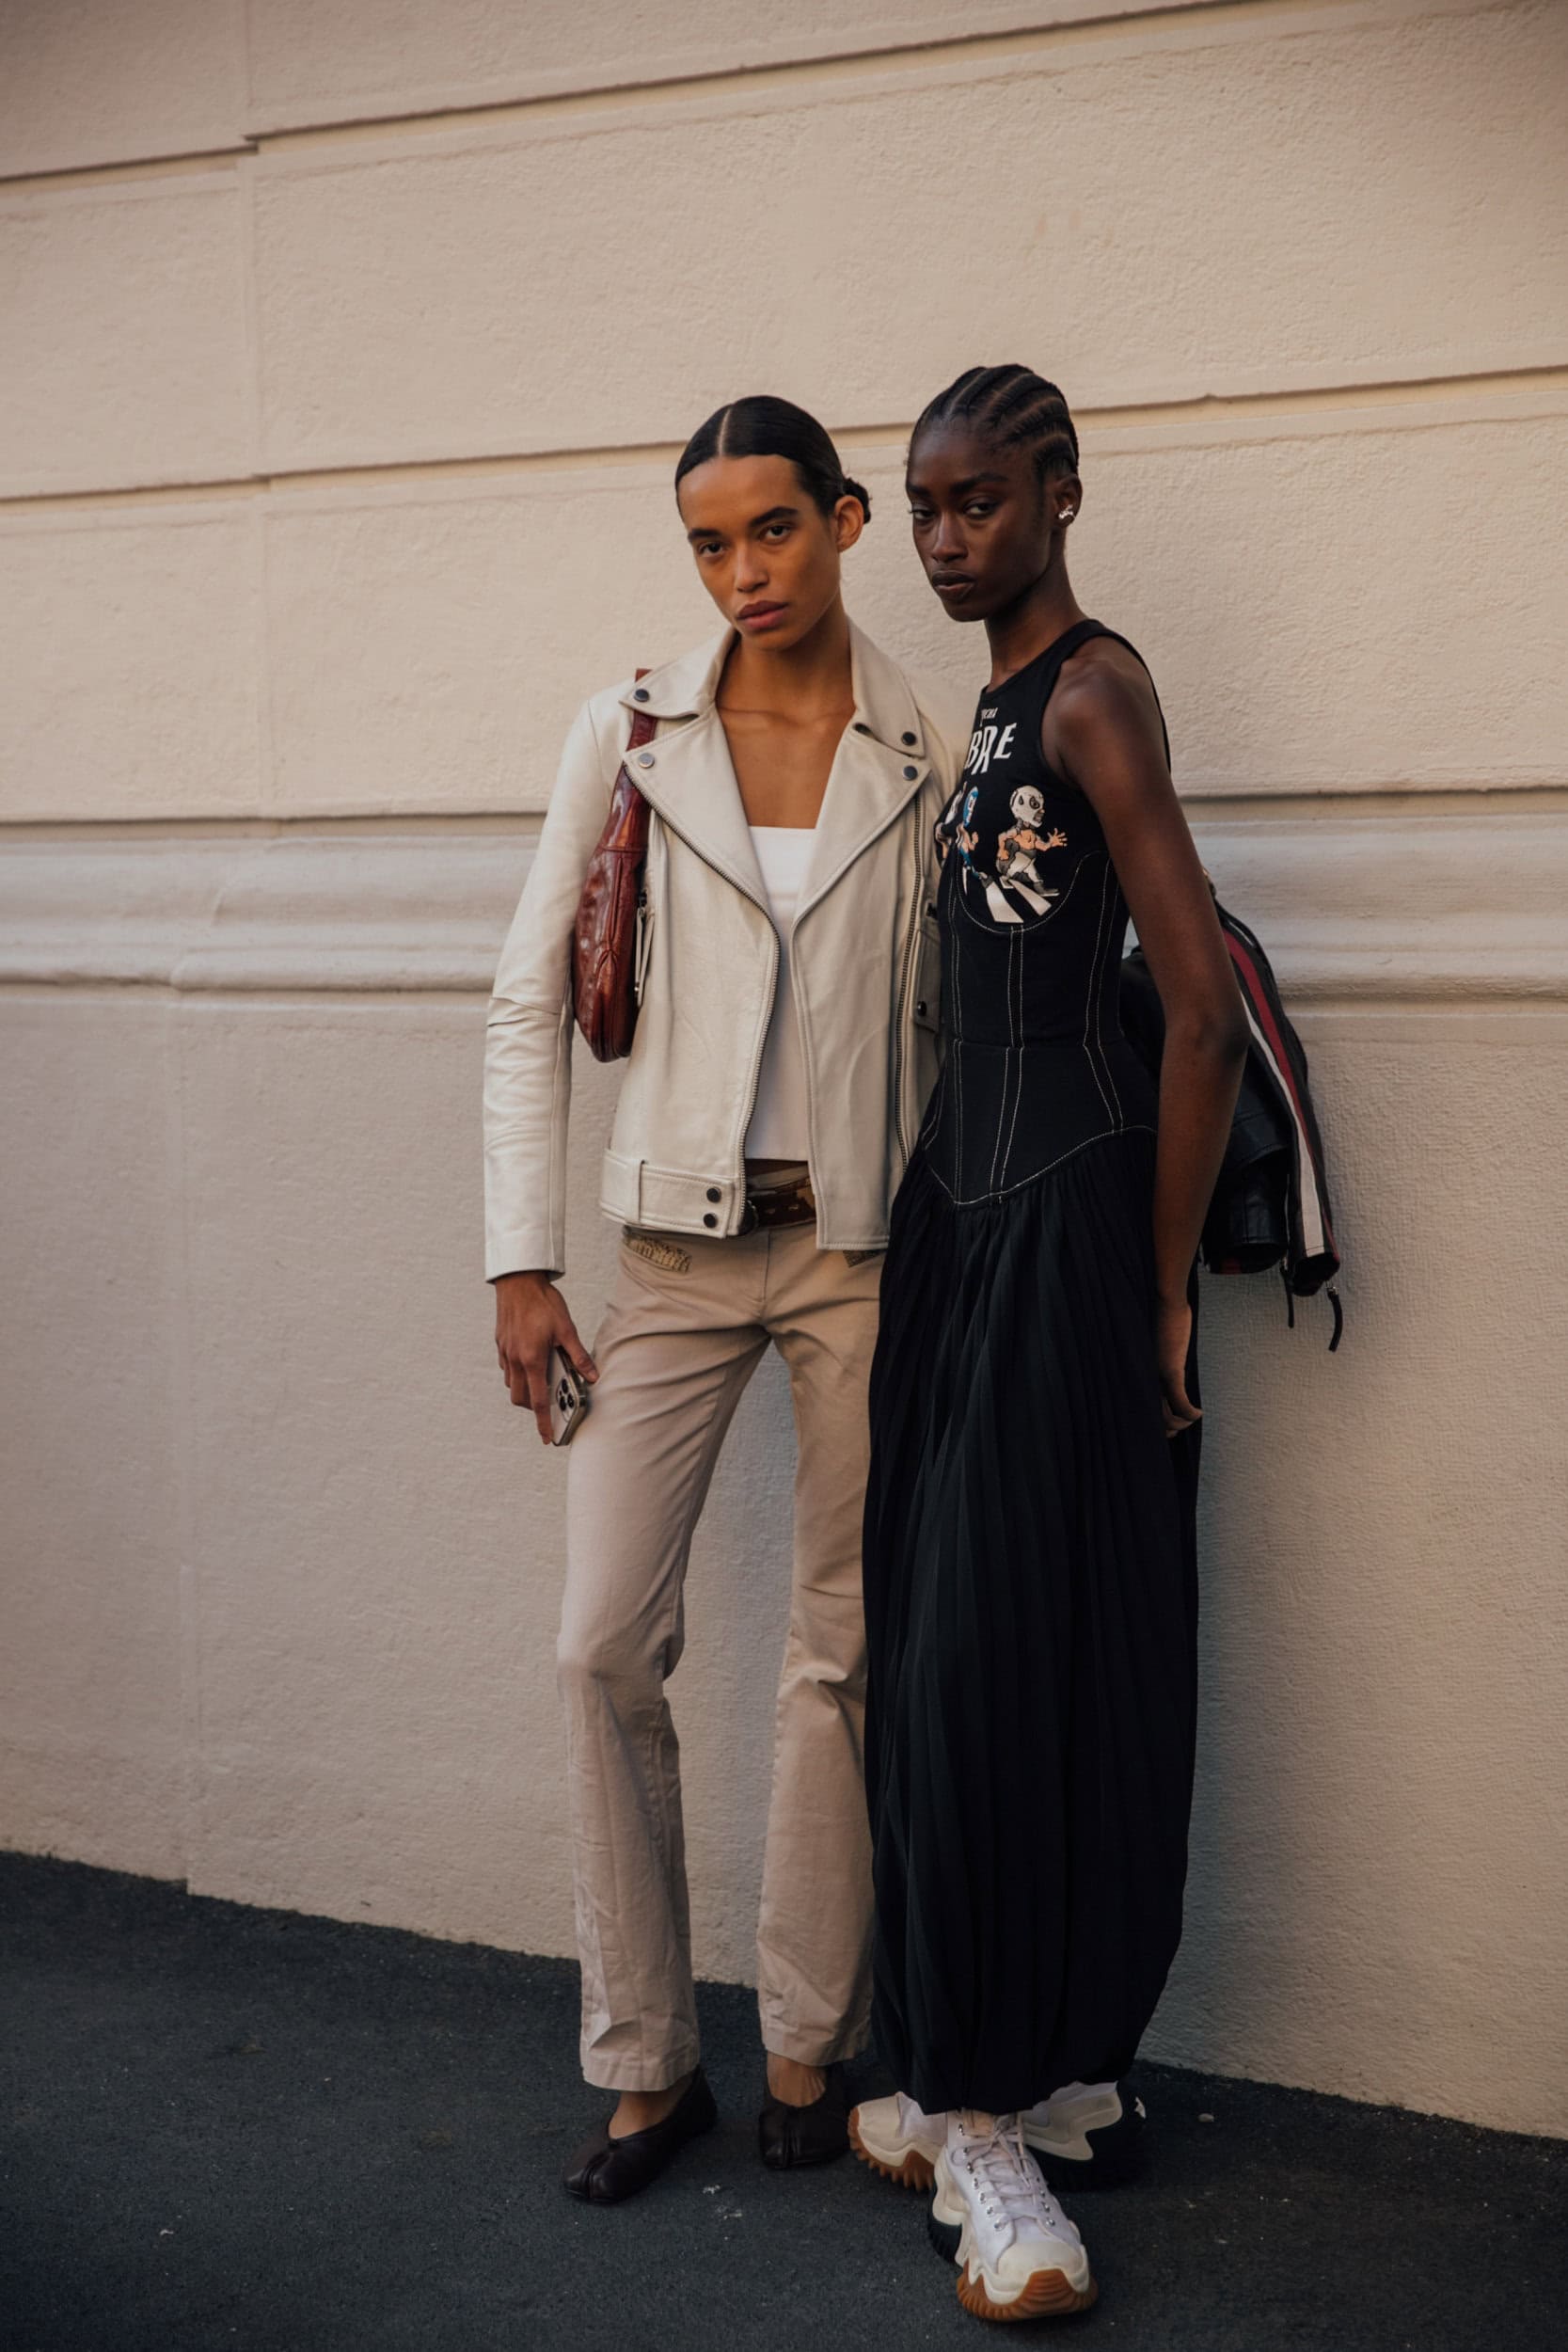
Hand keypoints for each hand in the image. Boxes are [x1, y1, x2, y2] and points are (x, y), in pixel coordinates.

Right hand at [494, 1273, 597, 1445]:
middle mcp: (515, 1360)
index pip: (538, 1401)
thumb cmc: (543, 1302)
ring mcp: (505, 1353)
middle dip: (534, 1408)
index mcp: (532, 1359)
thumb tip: (593, 1377)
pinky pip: (507, 1369)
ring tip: (543, 1381)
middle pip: (521, 1398)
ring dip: (525, 1390)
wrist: (518, 1280)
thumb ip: (579, 1356)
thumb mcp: (567, 1328)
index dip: (542, 1422)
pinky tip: (530, 1362)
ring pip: (512, 1385)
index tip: (546, 1437)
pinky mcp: (500, 1344)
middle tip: (549, 1405)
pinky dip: (518, 1374)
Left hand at [1155, 1292, 1200, 1438]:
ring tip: (1191, 1419)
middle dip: (1166, 1428)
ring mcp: (1156, 1376)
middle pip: (1152, 1416)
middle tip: (1177, 1430)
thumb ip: (1159, 1358)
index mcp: (1139, 1373)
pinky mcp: (1170, 1371)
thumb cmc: (1161, 1319)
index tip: (1166, 1428)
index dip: (1153, 1422)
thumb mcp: (1159, 1344)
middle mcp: (1143, 1378)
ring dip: (1181, 1423)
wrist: (1165, 1301)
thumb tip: (1166, 1364)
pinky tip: (1198, 1414)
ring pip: (1166, 1415)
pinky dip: (1190, 1413)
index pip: (1141, 1407)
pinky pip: (1180, 1403)